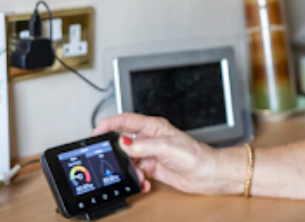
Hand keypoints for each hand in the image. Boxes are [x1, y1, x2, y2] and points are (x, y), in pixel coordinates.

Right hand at [93, 114, 239, 195]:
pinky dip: (137, 180)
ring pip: (129, 160)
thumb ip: (143, 145)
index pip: (125, 121)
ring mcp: (151, 153)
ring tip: (137, 175)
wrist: (208, 174)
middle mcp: (151, 138)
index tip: (96, 131)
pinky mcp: (153, 168)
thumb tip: (123, 143)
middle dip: (117, 152)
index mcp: (153, 126)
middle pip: (124, 141)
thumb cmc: (195, 155)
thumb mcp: (166, 147)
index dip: (109, 124)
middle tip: (111, 161)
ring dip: (129, 169)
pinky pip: (137, 173)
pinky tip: (144, 183)